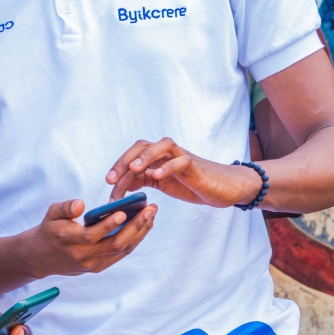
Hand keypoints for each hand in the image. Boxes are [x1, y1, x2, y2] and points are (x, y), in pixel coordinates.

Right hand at [18, 198, 154, 277]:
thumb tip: (81, 204)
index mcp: (69, 240)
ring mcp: (91, 264)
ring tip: (151, 216)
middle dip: (135, 227)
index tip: (123, 212)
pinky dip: (133, 241)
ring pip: (121, 251)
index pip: (91, 235)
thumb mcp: (51, 213)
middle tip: (150, 209)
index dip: (108, 225)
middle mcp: (82, 255)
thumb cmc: (50, 229)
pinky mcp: (97, 267)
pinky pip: (119, 255)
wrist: (42, 257)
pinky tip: (143, 227)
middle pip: (114, 245)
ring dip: (139, 234)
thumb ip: (66, 207)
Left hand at [106, 138, 258, 207]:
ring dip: (146, 156)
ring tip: (134, 169)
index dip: (119, 167)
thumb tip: (122, 188)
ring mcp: (182, 157)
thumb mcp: (165, 184)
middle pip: (142, 146)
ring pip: (162, 146)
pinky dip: (169, 166)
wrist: (224, 188)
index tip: (109, 184)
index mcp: (158, 159)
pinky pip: (182, 160)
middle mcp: (168, 154)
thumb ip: (146, 182)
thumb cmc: (193, 185)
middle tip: (112, 179)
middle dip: (125, 160)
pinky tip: (158, 176)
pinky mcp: (195, 166)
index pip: (133, 155)